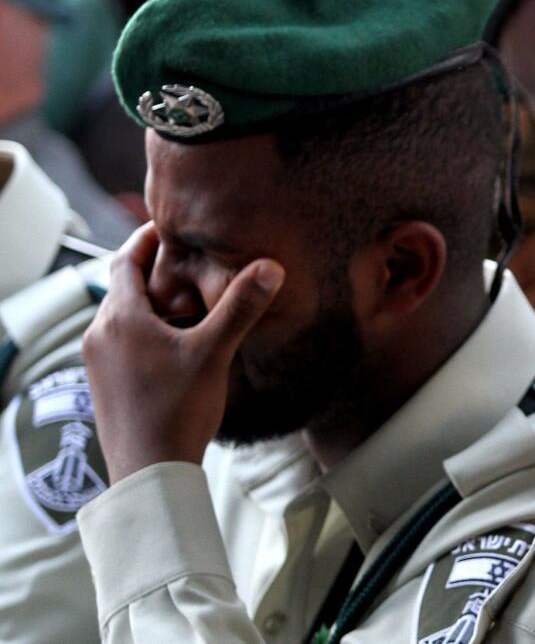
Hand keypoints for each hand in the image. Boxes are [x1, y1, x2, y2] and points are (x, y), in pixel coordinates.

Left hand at [82, 224, 284, 482]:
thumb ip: (240, 307)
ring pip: (125, 317)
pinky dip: (148, 333)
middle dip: (158, 274)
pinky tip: (179, 348)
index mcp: (120, 317)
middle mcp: (100, 334)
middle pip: (125, 287)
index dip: (149, 239)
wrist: (149, 472)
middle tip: (193, 265)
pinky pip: (123, 343)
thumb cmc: (176, 411)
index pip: (125, 259)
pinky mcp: (105, 384)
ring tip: (192, 306)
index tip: (173, 228)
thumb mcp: (213, 353)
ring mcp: (98, 362)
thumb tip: (270, 266)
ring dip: (154, 306)